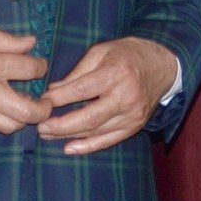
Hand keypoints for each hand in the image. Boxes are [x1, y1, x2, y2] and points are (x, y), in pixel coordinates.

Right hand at [0, 19, 52, 133]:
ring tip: (25, 107)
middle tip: (46, 101)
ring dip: (23, 118)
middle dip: (44, 108)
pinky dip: (3, 119)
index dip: (40, 66)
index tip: (39, 64)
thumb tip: (31, 43)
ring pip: (12, 125)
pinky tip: (4, 108)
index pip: (30, 70)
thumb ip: (6, 39)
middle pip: (28, 111)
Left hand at [38, 37, 177, 154]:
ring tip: (46, 134)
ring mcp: (132, 115)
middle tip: (40, 126)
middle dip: (62, 124)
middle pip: (90, 117)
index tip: (42, 101)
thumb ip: (77, 72)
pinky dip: (88, 146)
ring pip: (97, 131)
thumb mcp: (100, 52)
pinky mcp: (135, 126)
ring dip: (69, 136)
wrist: (161, 66)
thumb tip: (53, 90)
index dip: (60, 97)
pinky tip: (69, 148)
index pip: (83, 89)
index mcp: (115, 74)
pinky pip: (109, 140)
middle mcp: (126, 97)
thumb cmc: (126, 54)